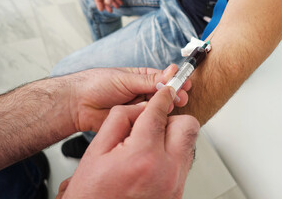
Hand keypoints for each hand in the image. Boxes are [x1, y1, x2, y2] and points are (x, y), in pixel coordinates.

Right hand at [57, 87, 199, 198]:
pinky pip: (183, 163)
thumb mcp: (96, 151)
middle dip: (172, 119)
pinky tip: (151, 161)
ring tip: (149, 146)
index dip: (161, 98)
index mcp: (144, 156)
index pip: (159, 114)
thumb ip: (120, 119)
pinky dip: (171, 155)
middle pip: (187, 126)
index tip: (164, 92)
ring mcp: (175, 185)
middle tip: (154, 124)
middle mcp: (167, 171)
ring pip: (188, 144)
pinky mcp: (178, 193)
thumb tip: (141, 107)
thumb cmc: (93, 195)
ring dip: (172, 137)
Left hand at [66, 64, 190, 132]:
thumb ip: (149, 80)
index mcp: (140, 78)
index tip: (185, 82)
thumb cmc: (97, 84)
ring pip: (157, 108)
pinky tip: (161, 118)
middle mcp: (141, 92)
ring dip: (166, 107)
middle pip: (163, 94)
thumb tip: (170, 73)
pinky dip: (155, 119)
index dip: (175, 81)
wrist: (78, 104)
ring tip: (173, 105)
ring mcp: (138, 107)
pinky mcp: (133, 121)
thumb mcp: (126, 79)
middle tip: (182, 97)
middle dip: (174, 95)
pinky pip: (148, 121)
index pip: (163, 78)